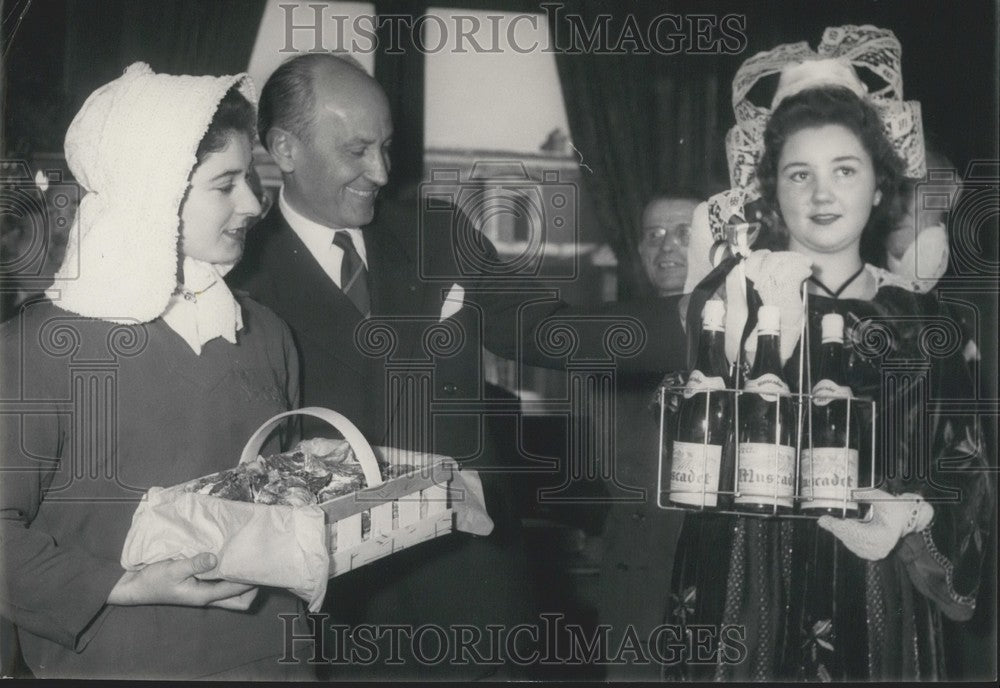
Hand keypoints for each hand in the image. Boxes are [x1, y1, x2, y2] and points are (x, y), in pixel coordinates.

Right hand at [108, 552, 257, 609]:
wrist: (133, 586)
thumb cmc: (152, 580)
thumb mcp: (172, 570)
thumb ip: (194, 564)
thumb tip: (216, 557)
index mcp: (204, 595)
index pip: (236, 590)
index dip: (250, 579)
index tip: (259, 563)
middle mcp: (207, 595)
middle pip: (239, 600)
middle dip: (251, 588)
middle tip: (256, 566)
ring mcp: (203, 591)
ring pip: (231, 593)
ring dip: (240, 580)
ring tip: (246, 559)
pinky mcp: (197, 583)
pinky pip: (220, 582)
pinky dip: (228, 573)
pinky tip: (229, 556)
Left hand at [817, 489, 933, 560]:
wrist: (909, 519)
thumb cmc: (898, 509)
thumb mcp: (882, 498)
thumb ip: (863, 495)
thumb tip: (845, 494)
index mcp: (882, 536)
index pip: (853, 532)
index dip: (837, 526)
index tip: (823, 520)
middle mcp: (879, 548)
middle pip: (849, 538)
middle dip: (835, 528)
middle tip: (823, 521)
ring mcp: (876, 553)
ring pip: (850, 543)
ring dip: (840, 533)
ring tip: (830, 523)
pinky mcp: (873, 554)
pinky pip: (855, 546)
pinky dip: (847, 538)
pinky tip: (841, 530)